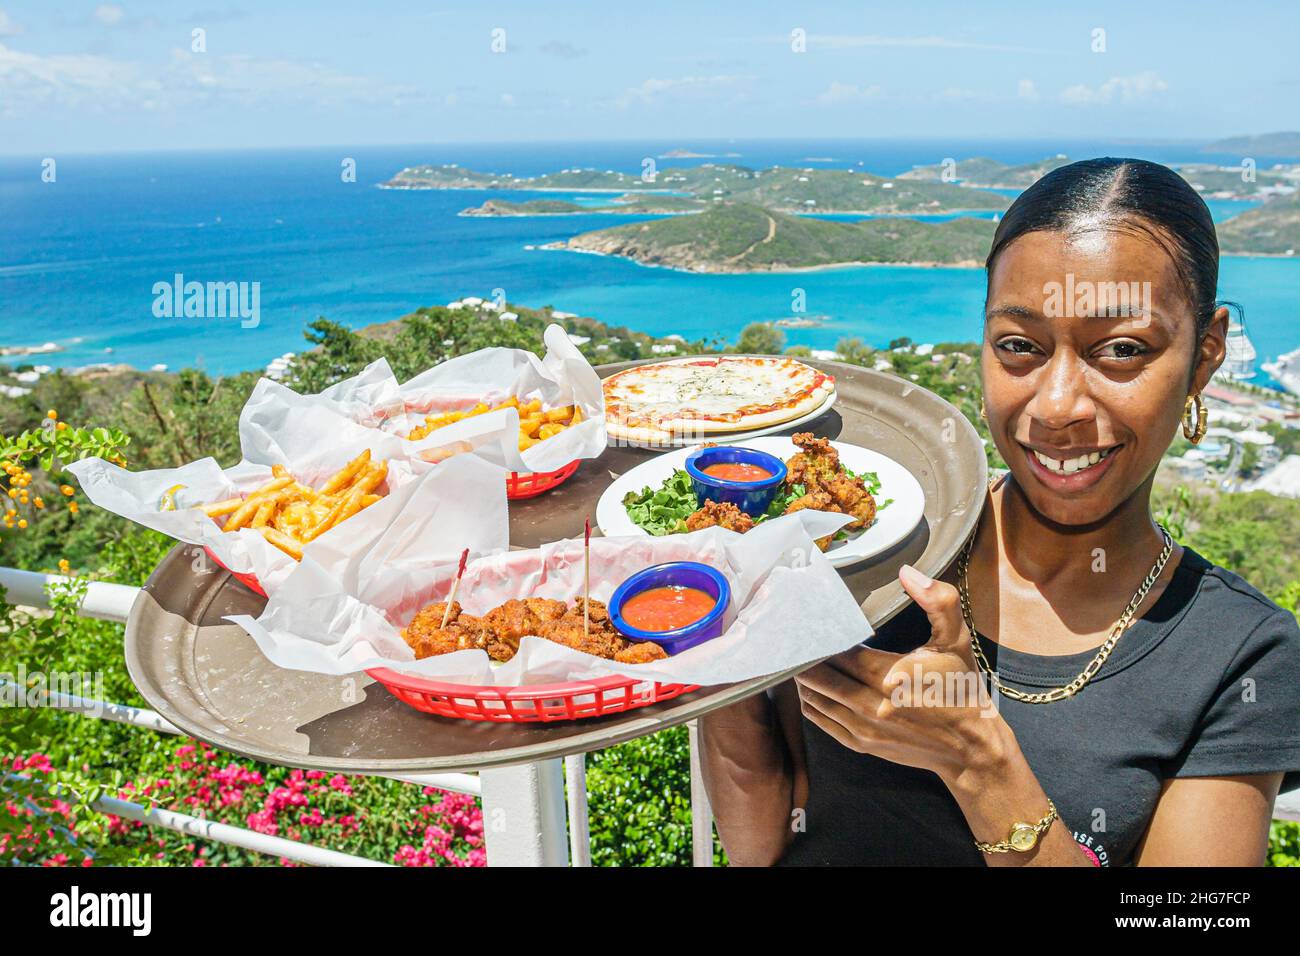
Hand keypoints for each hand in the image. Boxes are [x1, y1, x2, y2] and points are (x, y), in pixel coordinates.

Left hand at [795, 563, 1006, 782]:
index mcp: (889, 675)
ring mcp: (863, 728)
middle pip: (819, 674)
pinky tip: (804, 684)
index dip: (820, 633)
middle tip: (787, 633)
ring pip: (814, 697)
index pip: (838, 650)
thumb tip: (907, 572)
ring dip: (800, 677)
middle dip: (801, 654)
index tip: (806, 616)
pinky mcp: (861, 743)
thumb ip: (938, 601)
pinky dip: (808, 700)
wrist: (972, 748)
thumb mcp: (957, 640)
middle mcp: (871, 704)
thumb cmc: (962, 688)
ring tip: (791, 655)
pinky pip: (820, 719)